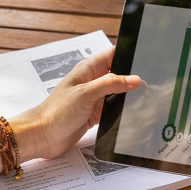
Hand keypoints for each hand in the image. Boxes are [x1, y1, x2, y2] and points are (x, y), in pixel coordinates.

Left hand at [10, 47, 139, 160]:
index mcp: (88, 69)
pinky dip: (122, 109)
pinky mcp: (96, 112)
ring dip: (128, 94)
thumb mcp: (85, 93)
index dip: (129, 54)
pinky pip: (115, 107)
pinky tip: (130, 111)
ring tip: (143, 97)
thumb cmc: (56, 111)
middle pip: (120, 73)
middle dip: (132, 77)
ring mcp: (95, 97)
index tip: (144, 60)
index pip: (113, 54)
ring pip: (119, 91)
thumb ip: (111, 84)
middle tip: (147, 83)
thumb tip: (134, 79)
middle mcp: (93, 81)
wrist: (43, 135)